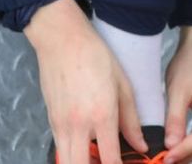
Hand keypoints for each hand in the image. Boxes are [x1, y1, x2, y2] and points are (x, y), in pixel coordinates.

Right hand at [25, 0, 144, 163]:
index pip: (110, 159)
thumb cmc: (95, 56)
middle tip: (112, 162)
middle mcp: (78, 126)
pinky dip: (72, 154)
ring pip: (67, 162)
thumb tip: (141, 144)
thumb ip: (131, 120)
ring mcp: (61, 125)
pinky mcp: (50, 121)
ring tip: (98, 157)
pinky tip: (86, 147)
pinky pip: (60, 148)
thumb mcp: (123, 86)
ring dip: (83, 163)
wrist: (62, 40)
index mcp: (102, 116)